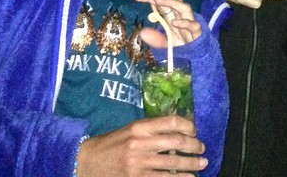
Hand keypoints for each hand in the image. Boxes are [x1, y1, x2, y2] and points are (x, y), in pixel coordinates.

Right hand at [76, 115, 207, 176]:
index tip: (194, 131)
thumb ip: (151, 129)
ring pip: (174, 164)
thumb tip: (177, 130)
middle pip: (177, 143)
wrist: (83, 163)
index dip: (188, 126)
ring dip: (192, 164)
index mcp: (139, 127)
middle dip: (194, 146)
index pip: (172, 122)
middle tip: (202, 148)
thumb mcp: (129, 130)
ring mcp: (139, 164)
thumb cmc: (109, 145)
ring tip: (202, 164)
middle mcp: (141, 143)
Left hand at [132, 0, 201, 46]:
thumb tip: (142, 33)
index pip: (162, 2)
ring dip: (171, 2)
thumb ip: (155, 38)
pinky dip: (185, 22)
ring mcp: (190, 23)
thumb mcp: (164, 44)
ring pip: (183, 7)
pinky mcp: (197, 32)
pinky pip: (193, 25)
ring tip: (157, 0)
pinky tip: (174, 22)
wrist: (197, 57)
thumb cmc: (181, 47)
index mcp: (172, 16)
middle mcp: (181, 16)